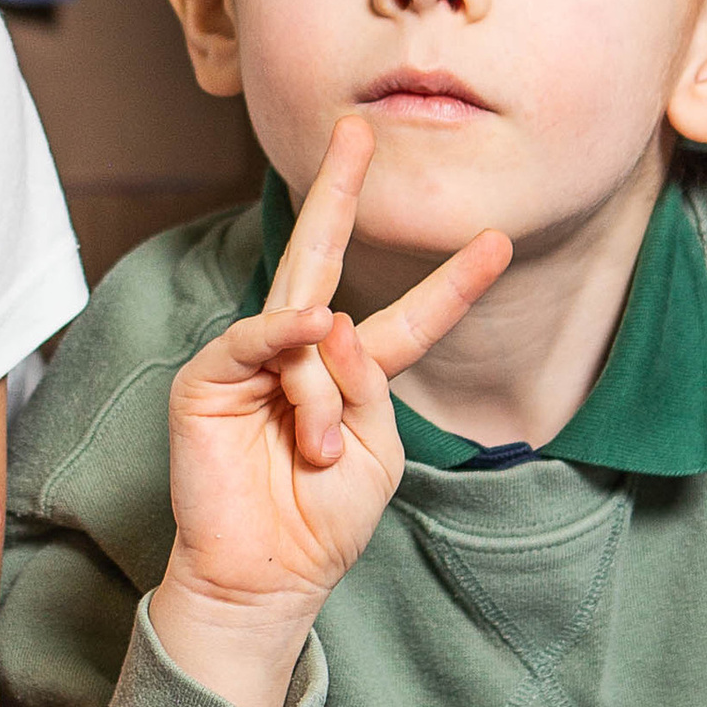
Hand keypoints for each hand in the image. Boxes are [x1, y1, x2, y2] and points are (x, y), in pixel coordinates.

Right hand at [153, 118, 507, 706]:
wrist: (265, 576)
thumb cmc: (320, 523)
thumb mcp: (377, 456)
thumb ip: (368, 386)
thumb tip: (332, 322)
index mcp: (352, 377)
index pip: (409, 319)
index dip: (451, 284)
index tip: (497, 242)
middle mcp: (302, 354)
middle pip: (323, 256)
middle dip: (339, 190)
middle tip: (359, 129)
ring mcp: (253, 360)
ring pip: (309, 331)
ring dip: (325, 399)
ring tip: (318, 455)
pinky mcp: (209, 378)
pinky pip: (257, 340)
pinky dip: (285, 343)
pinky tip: (305, 340)